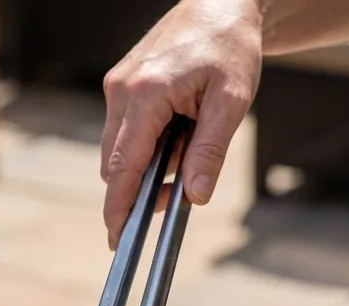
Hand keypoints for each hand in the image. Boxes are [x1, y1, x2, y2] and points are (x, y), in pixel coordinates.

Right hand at [101, 0, 262, 247]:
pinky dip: (147, 149)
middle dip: (138, 193)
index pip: (123, 167)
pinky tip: (176, 145)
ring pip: (120, 150)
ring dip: (146, 170)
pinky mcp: (124, 85)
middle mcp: (122, 91)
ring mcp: (118, 87)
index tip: (118, 239)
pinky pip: (126, 131)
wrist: (221, 6)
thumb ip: (211, 151)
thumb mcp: (231, 103)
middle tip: (172, 207)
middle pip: (116, 164)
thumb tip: (195, 196)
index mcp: (146, 95)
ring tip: (185, 166)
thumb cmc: (230, 49)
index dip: (119, 208)